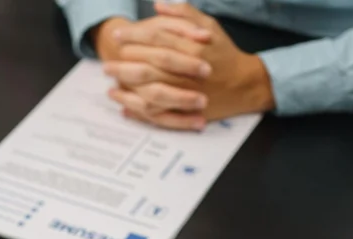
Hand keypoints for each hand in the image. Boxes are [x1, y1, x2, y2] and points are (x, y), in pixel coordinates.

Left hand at [102, 3, 274, 129]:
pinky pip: (157, 113)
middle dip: (123, 64)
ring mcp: (187, 94)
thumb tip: (158, 5)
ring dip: (127, 88)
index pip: (155, 39)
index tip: (118, 36)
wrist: (245, 84)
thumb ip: (184, 14)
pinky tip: (123, 106)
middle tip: (107, 63)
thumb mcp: (210, 25)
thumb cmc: (225, 53)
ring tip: (111, 83)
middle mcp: (188, 71)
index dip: (134, 36)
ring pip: (148, 91)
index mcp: (193, 47)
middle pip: (148, 66)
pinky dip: (138, 110)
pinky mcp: (186, 112)